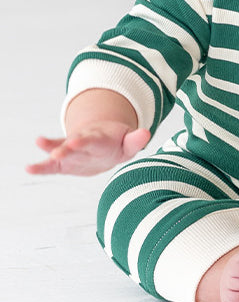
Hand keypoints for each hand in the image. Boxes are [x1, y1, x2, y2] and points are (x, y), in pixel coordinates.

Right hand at [27, 122, 150, 176]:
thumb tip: (146, 133)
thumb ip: (136, 140)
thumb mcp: (129, 142)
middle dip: (66, 147)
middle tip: (56, 151)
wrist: (104, 142)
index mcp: (100, 138)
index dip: (85, 140)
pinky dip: (41, 166)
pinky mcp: (64, 161)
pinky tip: (29, 168)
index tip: (75, 141)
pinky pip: (51, 164)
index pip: (93, 139)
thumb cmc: (118, 143)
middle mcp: (83, 142)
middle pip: (74, 144)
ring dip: (51, 149)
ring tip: (39, 144)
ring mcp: (72, 150)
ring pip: (60, 150)